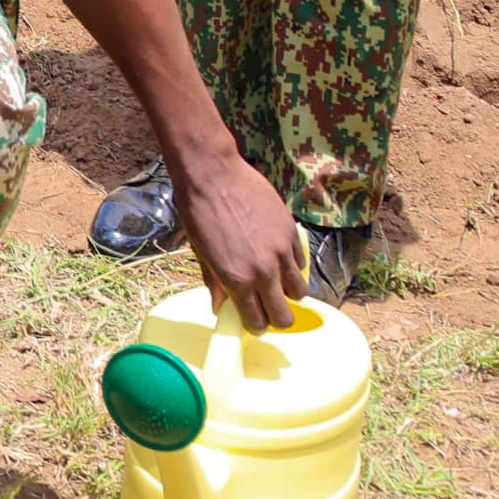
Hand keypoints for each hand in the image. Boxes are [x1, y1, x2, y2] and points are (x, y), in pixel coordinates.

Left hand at [175, 147, 309, 332]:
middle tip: (267, 306)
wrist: (213, 173)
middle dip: (277, 316)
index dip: (255, 324)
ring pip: (300, 291)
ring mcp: (281, 252)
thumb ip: (216, 283)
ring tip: (275, 280)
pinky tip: (277, 255)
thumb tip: (220, 307)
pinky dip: (292, 265)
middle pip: (285, 316)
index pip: (257, 322)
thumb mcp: (200, 252)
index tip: (252, 318)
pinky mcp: (292, 233)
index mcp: (237, 280)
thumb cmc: (197, 210)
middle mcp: (264, 271)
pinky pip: (300, 263)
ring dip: (288, 291)